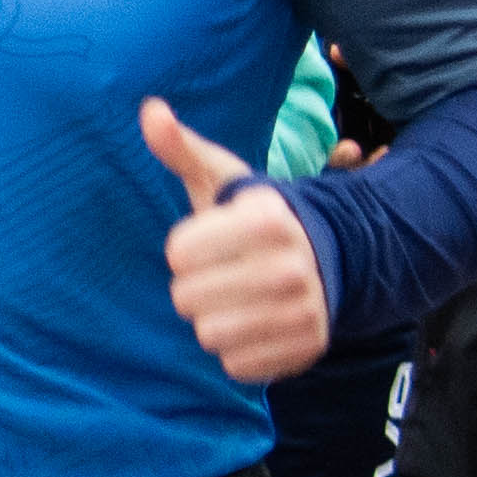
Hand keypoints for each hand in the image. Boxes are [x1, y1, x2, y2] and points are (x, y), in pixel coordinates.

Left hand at [144, 93, 330, 384]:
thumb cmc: (253, 220)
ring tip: (236, 300)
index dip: (183, 249)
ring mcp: (302, 311)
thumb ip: (182, 148)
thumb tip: (149, 110)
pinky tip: (253, 325)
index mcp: (267, 219)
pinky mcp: (304, 349)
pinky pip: (235, 366)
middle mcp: (290, 266)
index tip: (207, 241)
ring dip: (212, 321)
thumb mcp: (221, 179)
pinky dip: (237, 351)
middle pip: (187, 298)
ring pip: (209, 334)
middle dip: (193, 288)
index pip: (178, 252)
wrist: (327, 261)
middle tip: (221, 275)